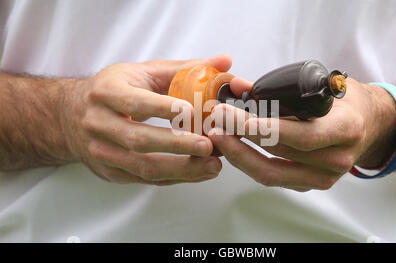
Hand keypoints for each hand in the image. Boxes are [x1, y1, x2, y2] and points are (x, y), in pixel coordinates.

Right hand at [63, 55, 231, 183]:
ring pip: (142, 167)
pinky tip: (198, 172)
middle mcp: (99, 123)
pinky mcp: (110, 172)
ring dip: (181, 169)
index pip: (134, 101)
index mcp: (106, 92)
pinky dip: (175, 178)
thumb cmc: (114, 90)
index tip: (189, 112)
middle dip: (176, 145)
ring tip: (212, 165)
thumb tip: (225, 62)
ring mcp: (102, 152)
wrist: (70, 115)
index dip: (161, 108)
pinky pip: (145, 179)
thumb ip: (184, 69)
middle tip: (208, 145)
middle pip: (138, 139)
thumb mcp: (142, 72)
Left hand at [208, 77, 395, 191]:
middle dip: (241, 136)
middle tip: (216, 119)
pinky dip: (249, 163)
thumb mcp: (324, 84)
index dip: (267, 129)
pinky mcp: (310, 184)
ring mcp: (324, 177)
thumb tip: (238, 86)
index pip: (302, 135)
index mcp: (346, 129)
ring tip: (216, 134)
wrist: (371, 126)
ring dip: (238, 153)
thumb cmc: (346, 101)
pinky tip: (232, 147)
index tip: (235, 119)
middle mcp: (337, 159)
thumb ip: (282, 86)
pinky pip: (272, 178)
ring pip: (270, 173)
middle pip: (279, 153)